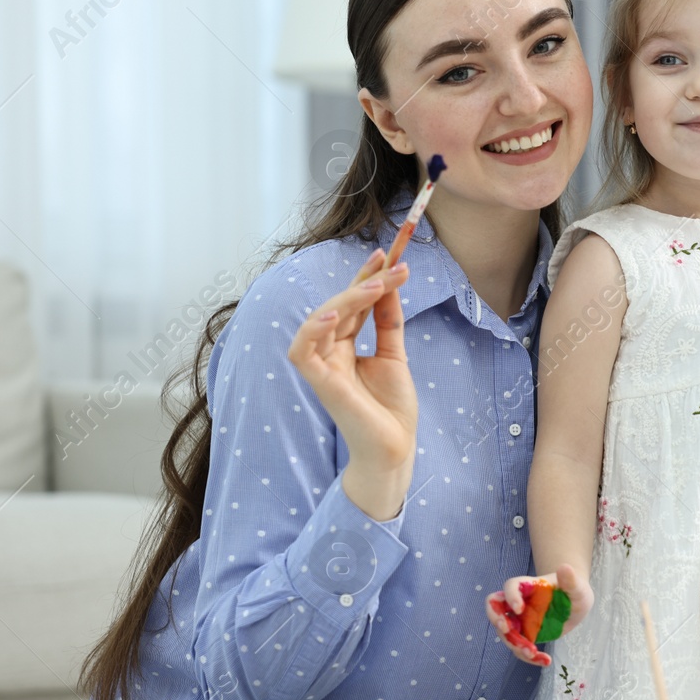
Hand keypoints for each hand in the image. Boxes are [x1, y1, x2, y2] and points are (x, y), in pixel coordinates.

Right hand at [286, 249, 415, 519]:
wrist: (395, 448)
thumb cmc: (391, 409)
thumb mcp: (394, 355)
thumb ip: (388, 321)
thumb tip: (390, 283)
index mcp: (344, 346)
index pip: (352, 302)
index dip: (365, 275)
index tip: (387, 252)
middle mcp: (329, 352)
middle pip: (340, 304)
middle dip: (364, 279)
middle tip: (392, 263)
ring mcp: (322, 366)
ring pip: (323, 318)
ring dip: (349, 296)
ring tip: (377, 283)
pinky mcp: (319, 383)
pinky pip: (303, 350)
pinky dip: (314, 329)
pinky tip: (337, 313)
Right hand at [484, 565, 593, 666]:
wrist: (575, 604)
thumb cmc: (573, 589)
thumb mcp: (577, 586)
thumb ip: (570, 579)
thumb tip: (565, 567)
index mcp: (527, 586)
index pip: (510, 587)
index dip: (511, 597)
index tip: (520, 608)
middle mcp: (517, 603)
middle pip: (495, 609)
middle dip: (497, 620)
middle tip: (508, 630)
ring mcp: (519, 621)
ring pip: (506, 634)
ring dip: (515, 645)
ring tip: (534, 654)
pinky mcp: (525, 636)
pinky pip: (520, 648)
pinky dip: (530, 657)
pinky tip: (545, 661)